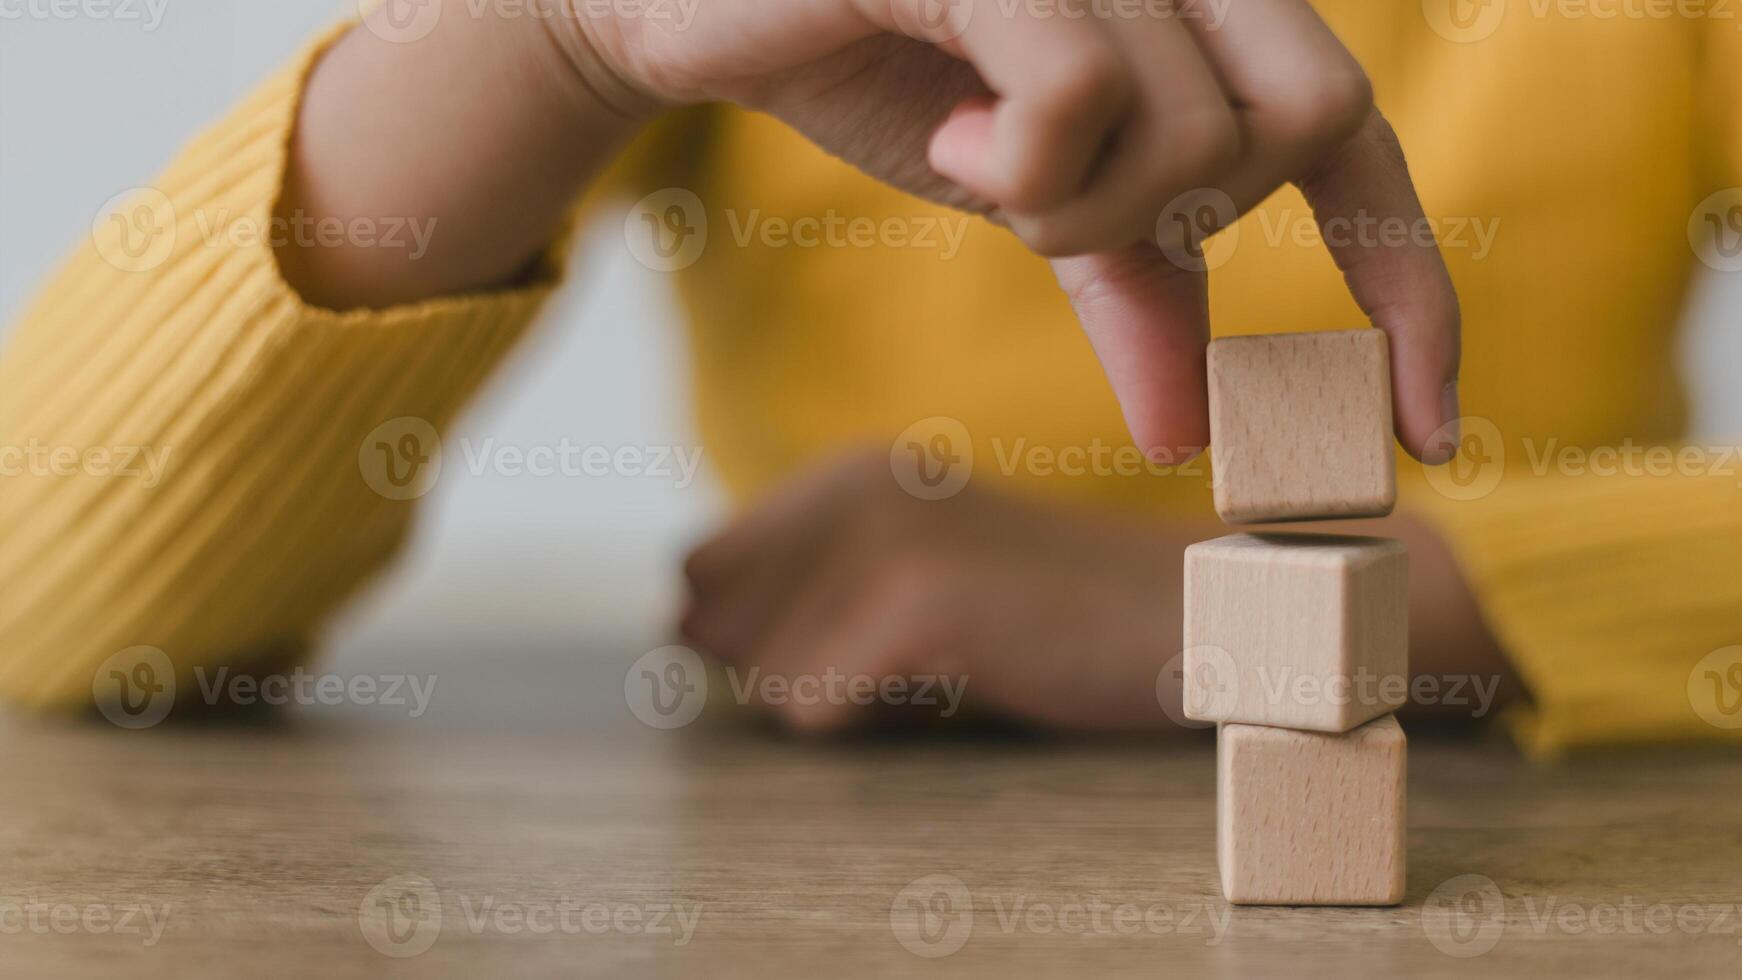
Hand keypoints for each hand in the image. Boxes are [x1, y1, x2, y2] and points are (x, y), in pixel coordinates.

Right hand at [566, 0, 1461, 461]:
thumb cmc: (881, 75)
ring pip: (1193, 129)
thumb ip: (1128, 289)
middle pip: (1313, 113)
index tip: (1428, 432)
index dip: (1412, 289)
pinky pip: (1085, 91)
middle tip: (1056, 209)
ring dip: (1073, 204)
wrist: (703, 9)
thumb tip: (1192, 428)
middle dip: (1188, 212)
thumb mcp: (1033, 204)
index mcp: (1200, 5)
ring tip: (968, 161)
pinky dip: (1019, 162)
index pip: (1356, 141)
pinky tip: (946, 135)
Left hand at [677, 451, 1516, 733]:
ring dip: (845, 699)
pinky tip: (957, 681)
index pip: (696, 573)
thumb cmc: (1049, 616)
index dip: (758, 636)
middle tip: (908, 653)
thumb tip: (671, 626)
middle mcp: (847, 484)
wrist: (1190, 616)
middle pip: (712, 624)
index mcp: (842, 470)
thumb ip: (796, 591)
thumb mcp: (910, 576)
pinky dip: (874, 723)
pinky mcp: (915, 600)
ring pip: (763, 679)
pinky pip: (813, 710)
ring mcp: (879, 536)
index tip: (868, 636)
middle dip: (787, 668)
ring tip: (947, 662)